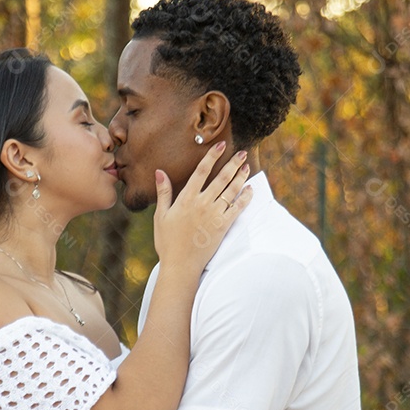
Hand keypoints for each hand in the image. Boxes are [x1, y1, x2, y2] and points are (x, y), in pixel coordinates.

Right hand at [153, 143, 252, 275]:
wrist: (180, 265)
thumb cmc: (167, 242)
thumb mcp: (161, 216)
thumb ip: (163, 192)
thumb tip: (159, 171)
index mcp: (186, 199)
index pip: (201, 171)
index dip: (212, 156)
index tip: (221, 145)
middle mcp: (202, 204)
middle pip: (221, 178)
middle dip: (233, 164)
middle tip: (242, 153)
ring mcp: (214, 215)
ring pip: (231, 191)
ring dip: (241, 177)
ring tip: (246, 167)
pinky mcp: (223, 226)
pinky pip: (237, 209)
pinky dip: (245, 198)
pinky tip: (249, 190)